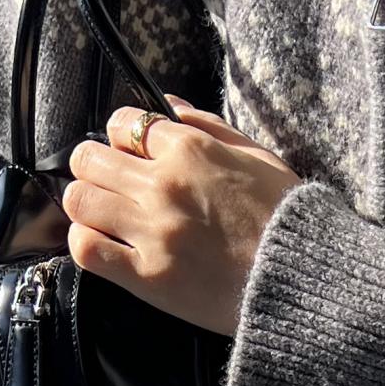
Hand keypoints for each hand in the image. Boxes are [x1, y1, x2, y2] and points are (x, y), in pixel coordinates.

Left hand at [60, 98, 302, 335]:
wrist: (303, 279)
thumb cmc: (287, 218)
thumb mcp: (257, 156)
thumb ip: (207, 126)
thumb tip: (166, 106)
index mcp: (190, 149)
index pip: (123, 123)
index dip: (122, 138)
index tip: (130, 155)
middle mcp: (164, 184)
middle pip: (90, 158)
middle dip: (96, 168)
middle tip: (111, 186)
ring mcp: (153, 230)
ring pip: (81, 199)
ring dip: (87, 204)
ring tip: (106, 215)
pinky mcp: (147, 275)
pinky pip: (88, 248)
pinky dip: (86, 241)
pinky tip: (104, 242)